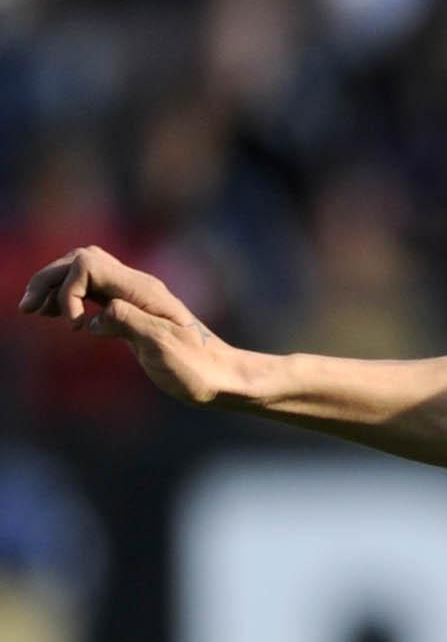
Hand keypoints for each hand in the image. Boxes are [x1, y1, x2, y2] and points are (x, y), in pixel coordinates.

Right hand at [19, 246, 238, 405]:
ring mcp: (134, 298)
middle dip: (49, 280)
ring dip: (54, 287)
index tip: (72, 322)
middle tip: (27, 310)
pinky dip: (68, 299)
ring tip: (32, 311)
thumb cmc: (199, 369)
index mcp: (144, 291)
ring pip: (83, 275)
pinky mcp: (131, 313)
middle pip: (80, 262)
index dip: (68, 286)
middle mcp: (137, 287)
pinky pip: (92, 293)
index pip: (89, 264)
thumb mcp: (164, 347)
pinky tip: (56, 316)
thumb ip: (129, 323)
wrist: (224, 379)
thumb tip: (96, 316)